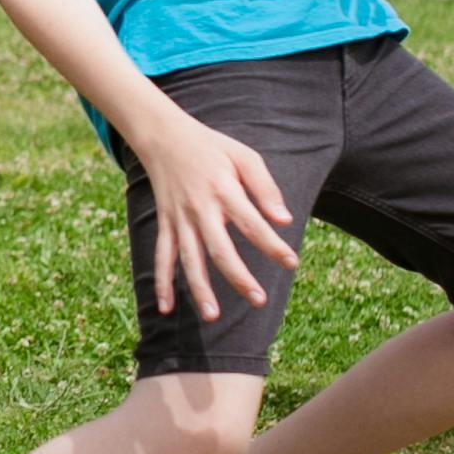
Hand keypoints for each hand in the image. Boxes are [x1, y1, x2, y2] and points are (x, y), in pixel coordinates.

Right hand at [127, 107, 297, 323]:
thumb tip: (284, 219)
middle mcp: (199, 208)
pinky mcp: (166, 224)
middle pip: (219, 248)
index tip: (292, 262)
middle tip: (258, 300)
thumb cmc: (213, 148)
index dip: (272, 244)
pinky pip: (162, 257)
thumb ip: (265, 187)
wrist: (164, 137)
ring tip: (213, 316)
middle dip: (238, 277)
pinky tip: (166, 308)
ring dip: (199, 289)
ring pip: (189, 259)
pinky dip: (162, 283)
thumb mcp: (245, 156)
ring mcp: (179, 218)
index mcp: (223, 189)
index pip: (252, 223)